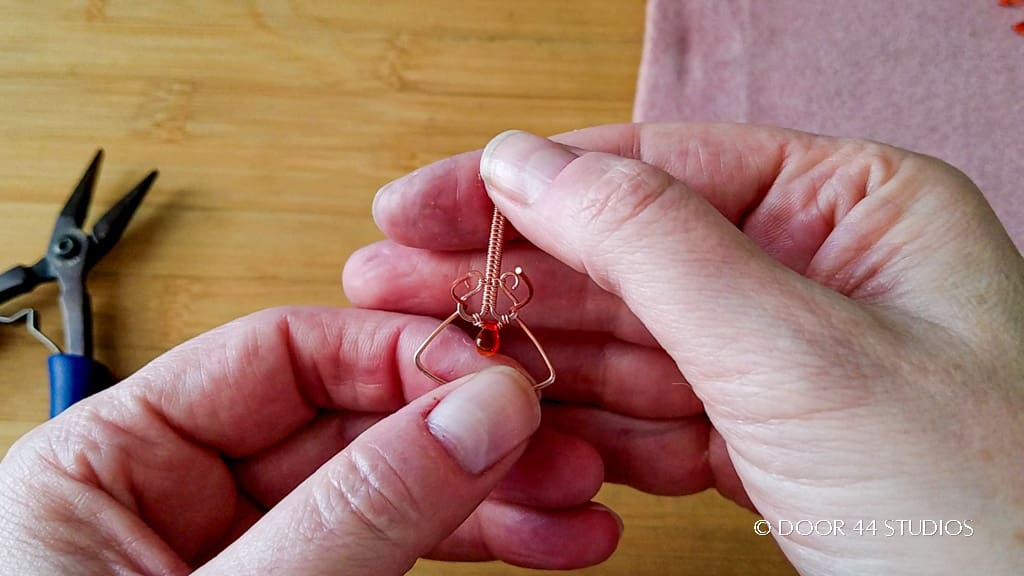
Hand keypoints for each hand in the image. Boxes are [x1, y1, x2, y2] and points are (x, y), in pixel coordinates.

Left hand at [0, 308, 620, 574]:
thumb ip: (356, 512)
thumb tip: (478, 412)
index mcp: (113, 462)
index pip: (279, 356)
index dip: (397, 356)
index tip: (493, 378)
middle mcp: (177, 496)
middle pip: (349, 421)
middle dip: (462, 432)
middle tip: (557, 451)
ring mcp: (243, 553)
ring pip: (387, 488)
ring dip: (488, 494)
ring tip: (575, 510)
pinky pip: (389, 551)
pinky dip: (467, 548)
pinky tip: (536, 545)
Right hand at [346, 124, 1023, 573]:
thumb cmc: (981, 504)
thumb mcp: (798, 350)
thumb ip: (651, 244)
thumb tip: (526, 163)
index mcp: (853, 206)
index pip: (654, 165)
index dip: (523, 185)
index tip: (420, 203)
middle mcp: (818, 269)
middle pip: (627, 254)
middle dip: (509, 273)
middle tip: (388, 279)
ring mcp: (788, 360)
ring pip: (631, 342)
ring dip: (532, 356)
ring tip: (431, 358)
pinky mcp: (768, 440)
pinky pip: (654, 416)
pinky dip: (586, 427)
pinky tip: (515, 423)